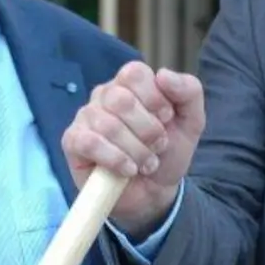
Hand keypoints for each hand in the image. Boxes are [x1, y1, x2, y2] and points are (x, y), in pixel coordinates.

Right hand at [61, 61, 204, 240]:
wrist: (155, 191)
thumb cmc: (167, 152)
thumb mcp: (191, 121)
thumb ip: (189, 91)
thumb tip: (163, 74)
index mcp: (130, 84)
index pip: (135, 73)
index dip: (155, 99)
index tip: (166, 119)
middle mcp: (105, 95)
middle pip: (121, 101)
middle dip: (148, 130)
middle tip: (158, 146)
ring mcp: (86, 117)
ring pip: (108, 125)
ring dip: (136, 151)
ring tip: (146, 163)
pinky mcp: (73, 141)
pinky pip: (89, 142)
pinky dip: (115, 159)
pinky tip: (127, 170)